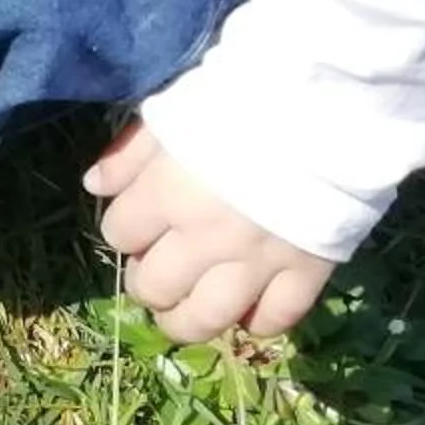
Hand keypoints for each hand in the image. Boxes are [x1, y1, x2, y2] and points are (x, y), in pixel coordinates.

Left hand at [84, 124, 334, 343]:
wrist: (329, 109)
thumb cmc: (243, 103)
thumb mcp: (174, 115)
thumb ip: (130, 155)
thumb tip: (94, 185)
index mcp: (167, 195)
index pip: (120, 233)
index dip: (124, 230)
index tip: (136, 223)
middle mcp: (204, 239)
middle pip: (154, 287)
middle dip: (146, 283)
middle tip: (155, 272)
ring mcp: (257, 261)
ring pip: (206, 318)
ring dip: (185, 320)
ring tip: (182, 311)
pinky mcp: (307, 272)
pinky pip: (276, 319)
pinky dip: (258, 322)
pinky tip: (248, 310)